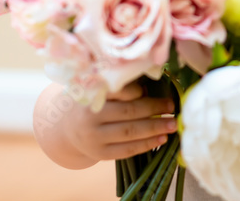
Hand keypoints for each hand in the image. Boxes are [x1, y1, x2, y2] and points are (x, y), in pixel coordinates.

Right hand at [59, 81, 175, 161]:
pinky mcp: (99, 153)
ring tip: (173, 124)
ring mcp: (93, 137)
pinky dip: (147, 144)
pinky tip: (162, 138)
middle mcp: (90, 116)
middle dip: (154, 109)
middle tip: (172, 106)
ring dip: (155, 128)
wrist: (67, 129)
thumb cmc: (91, 102)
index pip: (119, 90)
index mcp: (90, 94)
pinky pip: (127, 150)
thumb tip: (152, 87)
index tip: (150, 89)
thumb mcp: (97, 88)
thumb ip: (120, 87)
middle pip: (129, 111)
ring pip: (130, 132)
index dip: (137, 91)